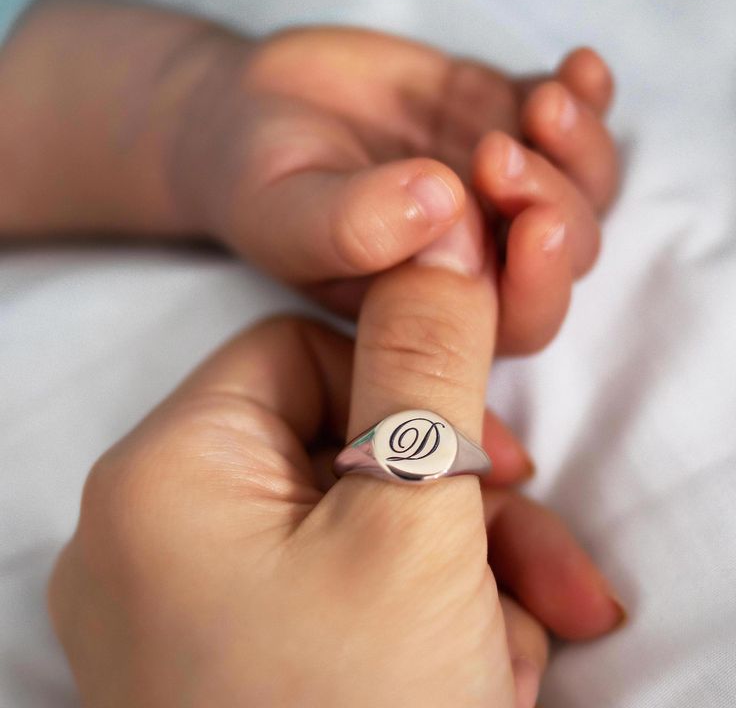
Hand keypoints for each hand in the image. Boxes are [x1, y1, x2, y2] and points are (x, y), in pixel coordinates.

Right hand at [0, 0, 617, 352]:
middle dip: (551, 204)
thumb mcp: (285, 218)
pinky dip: (589, 97)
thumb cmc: (262, 187)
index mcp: (434, 303)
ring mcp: (496, 186)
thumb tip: (443, 201)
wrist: (257, 114)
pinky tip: (580, 69)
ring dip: (581, 149)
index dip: (539, 286)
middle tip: (494, 154)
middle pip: (563, 253)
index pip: (513, 323)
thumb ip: (352, 228)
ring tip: (541, 106)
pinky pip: (569, 117)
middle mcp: (478, 251)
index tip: (530, 226)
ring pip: (583, 188)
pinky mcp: (500, 117)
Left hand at [49, 253, 622, 706]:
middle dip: (453, 500)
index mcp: (166, 475)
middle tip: (533, 558)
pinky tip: (482, 682)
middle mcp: (160, 532)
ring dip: (461, 573)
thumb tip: (439, 236)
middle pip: (338, 443)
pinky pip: (347, 589)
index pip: (296, 350)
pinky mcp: (244, 659)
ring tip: (519, 650)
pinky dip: (425, 621)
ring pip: (360, 523)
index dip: (400, 383)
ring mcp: (196, 603)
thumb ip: (428, 362)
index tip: (487, 452)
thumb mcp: (416, 523)